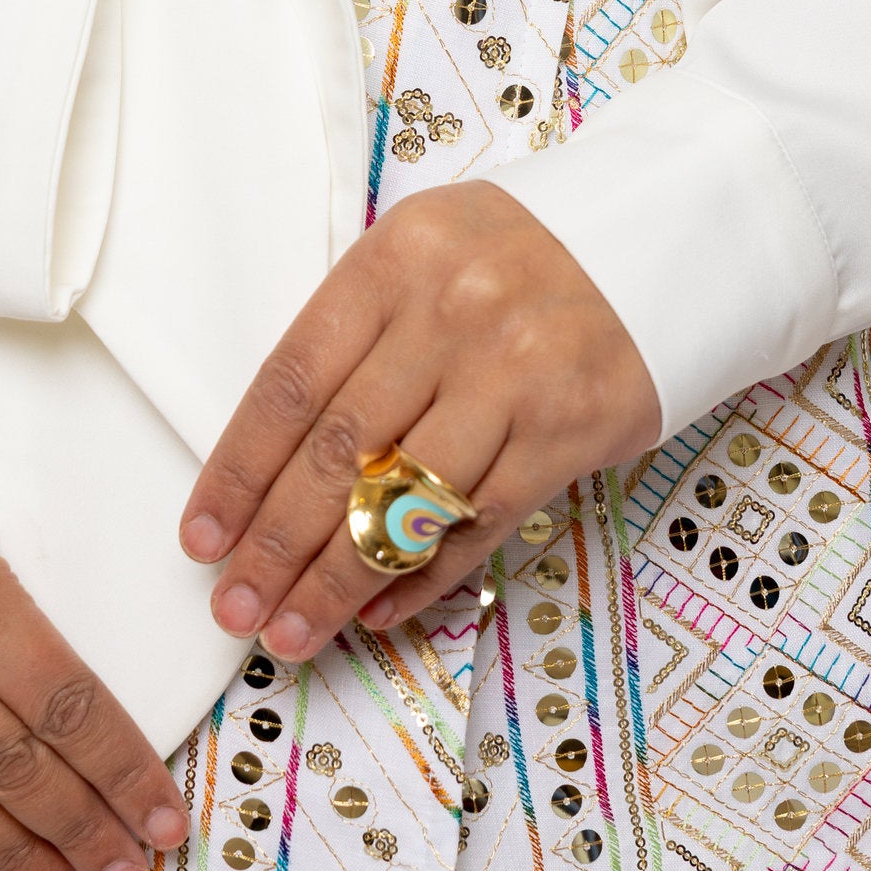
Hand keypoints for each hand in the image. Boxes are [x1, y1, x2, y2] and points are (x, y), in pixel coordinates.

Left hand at [180, 182, 661, 660]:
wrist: (667, 238)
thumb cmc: (522, 255)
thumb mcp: (428, 252)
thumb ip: (358, 334)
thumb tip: (274, 463)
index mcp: (394, 260)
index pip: (291, 384)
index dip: (238, 471)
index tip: (202, 538)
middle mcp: (451, 314)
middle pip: (338, 453)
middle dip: (274, 545)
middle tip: (233, 608)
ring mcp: (515, 375)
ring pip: (405, 500)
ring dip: (336, 581)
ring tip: (290, 632)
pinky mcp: (570, 430)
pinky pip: (478, 522)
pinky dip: (424, 576)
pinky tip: (377, 611)